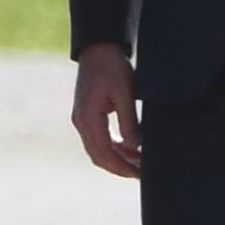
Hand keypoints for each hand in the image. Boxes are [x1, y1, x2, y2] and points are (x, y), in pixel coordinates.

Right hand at [70, 44, 141, 177]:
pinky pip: (100, 138)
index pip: (104, 153)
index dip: (122, 167)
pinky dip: (115, 147)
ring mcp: (83, 119)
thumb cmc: (114, 68)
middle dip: (120, 167)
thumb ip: (129, 122)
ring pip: (99, 149)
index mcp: (88, 118)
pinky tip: (132, 149)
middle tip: (143, 175)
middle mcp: (81, 122)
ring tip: (141, 164)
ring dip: (118, 158)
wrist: (99, 50)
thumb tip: (136, 148)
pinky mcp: (88, 115)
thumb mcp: (125, 94)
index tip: (140, 174)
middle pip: (99, 156)